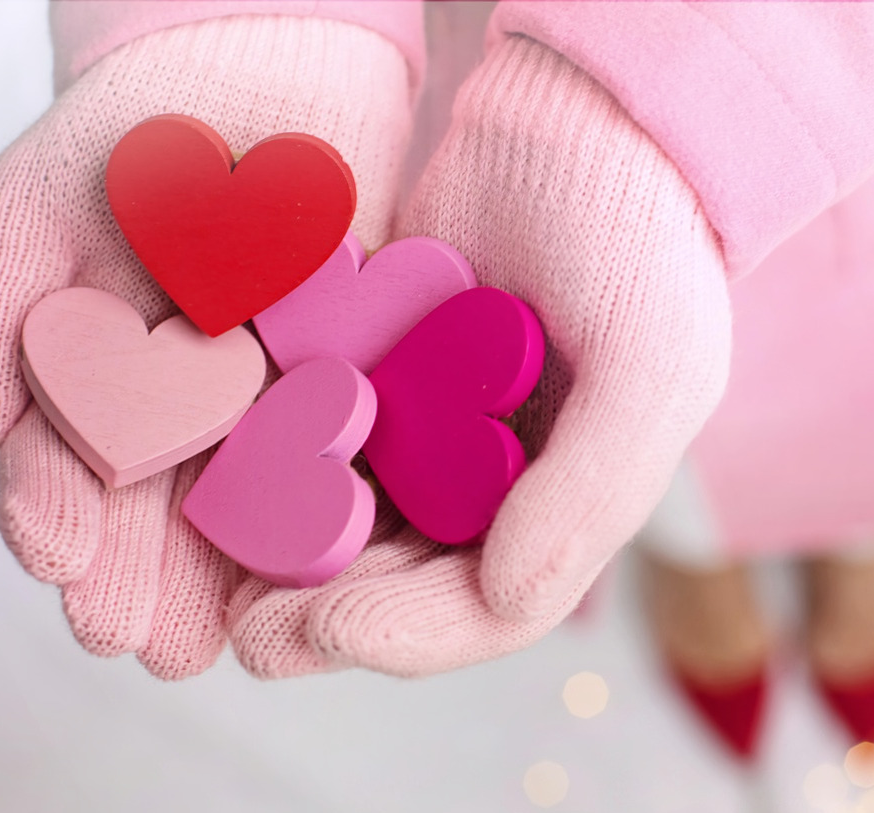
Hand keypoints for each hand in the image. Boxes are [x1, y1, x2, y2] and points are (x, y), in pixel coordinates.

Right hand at [0, 16, 411, 678]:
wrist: (256, 56)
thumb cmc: (134, 129)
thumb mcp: (37, 205)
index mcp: (102, 373)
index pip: (71, 464)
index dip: (60, 520)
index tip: (62, 571)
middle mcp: (183, 397)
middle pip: (159, 501)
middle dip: (145, 574)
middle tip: (141, 641)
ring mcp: (268, 386)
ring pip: (242, 493)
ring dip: (224, 568)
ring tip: (213, 635)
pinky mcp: (348, 363)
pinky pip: (338, 441)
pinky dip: (328, 497)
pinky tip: (318, 554)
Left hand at [229, 37, 732, 677]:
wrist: (581, 116)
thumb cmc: (638, 242)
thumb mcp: (652, 368)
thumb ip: (593, 491)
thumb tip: (502, 600)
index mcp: (569, 503)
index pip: (491, 611)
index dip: (411, 636)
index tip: (326, 631)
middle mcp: (500, 487)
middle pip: (409, 585)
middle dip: (329, 620)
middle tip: (247, 635)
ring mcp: (436, 434)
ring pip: (355, 527)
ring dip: (292, 566)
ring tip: (222, 586)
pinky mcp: (380, 377)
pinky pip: (323, 441)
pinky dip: (277, 473)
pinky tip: (221, 484)